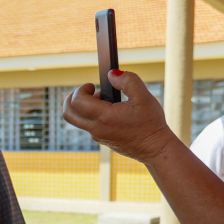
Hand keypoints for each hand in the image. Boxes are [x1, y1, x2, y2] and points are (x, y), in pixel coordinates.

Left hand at [63, 71, 177, 164]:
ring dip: (82, 106)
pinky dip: (91, 114)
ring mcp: (97, 136)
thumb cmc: (151, 123)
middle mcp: (96, 128)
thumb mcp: (144, 97)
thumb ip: (128, 81)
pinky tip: (111, 109)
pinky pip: (88, 125)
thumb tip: (112, 74)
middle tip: (87, 91)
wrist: (155, 149)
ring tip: (104, 100)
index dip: (82, 89)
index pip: (77, 101)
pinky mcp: (101, 139)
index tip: (93, 85)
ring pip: (76, 120)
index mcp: (104, 117)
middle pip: (68, 113)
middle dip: (72, 98)